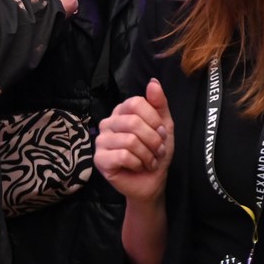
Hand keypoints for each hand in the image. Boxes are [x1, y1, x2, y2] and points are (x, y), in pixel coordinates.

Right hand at [96, 79, 174, 202]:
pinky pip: (123, 156)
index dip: (154, 120)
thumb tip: (153, 82)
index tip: (161, 133)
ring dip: (147, 154)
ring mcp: (101, 140)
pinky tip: (138, 167)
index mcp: (122, 111)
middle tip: (158, 150)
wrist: (151, 181)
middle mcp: (108, 122)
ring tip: (149, 160)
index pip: (136, 102)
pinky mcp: (99, 159)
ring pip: (130, 140)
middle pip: (134, 122)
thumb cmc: (156, 152)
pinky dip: (138, 163)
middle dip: (153, 140)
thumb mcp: (164, 126)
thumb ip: (159, 104)